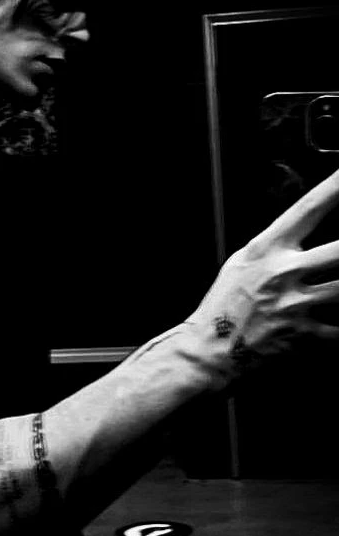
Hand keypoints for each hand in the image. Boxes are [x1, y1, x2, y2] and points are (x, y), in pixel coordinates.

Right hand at [187, 168, 338, 381]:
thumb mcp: (240, 262)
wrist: (209, 349)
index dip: (335, 187)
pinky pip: (338, 331)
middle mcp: (284, 272)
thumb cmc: (222, 305)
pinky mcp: (303, 334)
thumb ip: (272, 245)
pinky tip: (337, 322)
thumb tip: (301, 229)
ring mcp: (295, 304)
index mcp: (267, 249)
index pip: (309, 209)